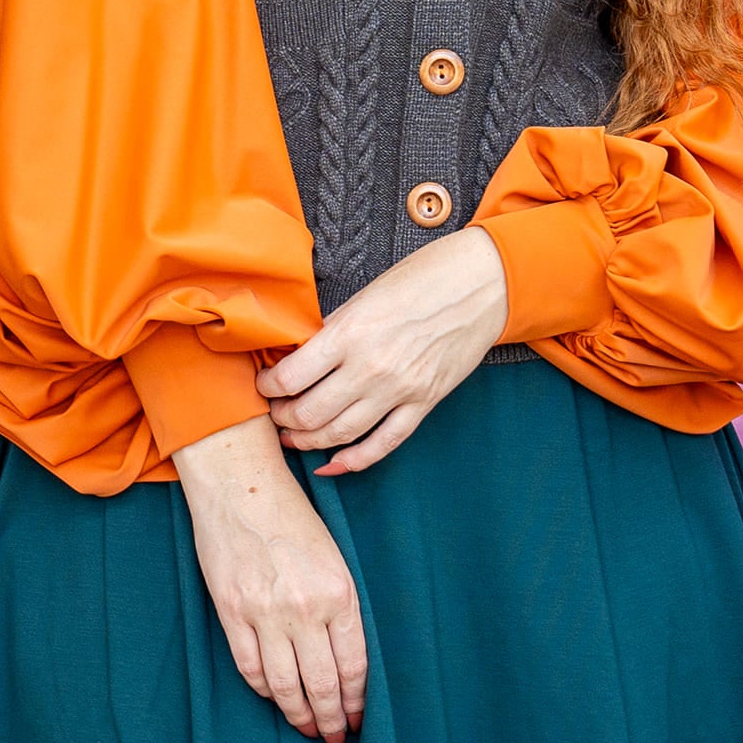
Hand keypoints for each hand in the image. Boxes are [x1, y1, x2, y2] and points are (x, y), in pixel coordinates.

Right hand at [172, 414, 366, 742]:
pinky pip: (249, 668)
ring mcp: (264, 612)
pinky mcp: (232, 611)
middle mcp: (304, 607)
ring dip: (299, 714)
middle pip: (322, 684)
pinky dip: (264, 690)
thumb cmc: (293, 515)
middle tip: (335, 738)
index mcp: (339, 591)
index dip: (357, 700)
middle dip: (332, 718)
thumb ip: (340, 606)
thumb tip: (346, 661)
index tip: (359, 719)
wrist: (241, 484)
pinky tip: (275, 698)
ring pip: (284, 685)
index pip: (354, 665)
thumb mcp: (333, 556)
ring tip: (308, 728)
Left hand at [253, 224, 508, 474]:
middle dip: (283, 418)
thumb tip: (299, 357)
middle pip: (309, 413)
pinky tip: (333, 463)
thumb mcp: (365, 295)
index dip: (268, 386)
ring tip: (293, 436)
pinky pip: (383, 445)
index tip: (263, 384)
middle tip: (274, 413)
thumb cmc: (421, 279)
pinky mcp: (424, 404)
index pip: (290, 377)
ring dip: (309, 441)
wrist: (480, 285)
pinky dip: (354, 461)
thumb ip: (332, 331)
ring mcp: (399, 391)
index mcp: (350, 333)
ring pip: (340, 435)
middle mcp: (371, 368)